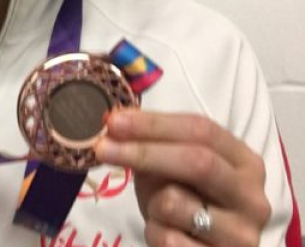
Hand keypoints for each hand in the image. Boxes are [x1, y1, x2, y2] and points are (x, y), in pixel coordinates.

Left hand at [95, 110, 270, 245]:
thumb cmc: (187, 203)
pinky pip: (168, 239)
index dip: (154, 124)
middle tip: (103, 148)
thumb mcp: (171, 170)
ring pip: (174, 203)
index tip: (113, 122)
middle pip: (196, 161)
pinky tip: (167, 235)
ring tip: (159, 212)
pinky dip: (154, 232)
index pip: (201, 130)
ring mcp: (242, 235)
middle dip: (144, 152)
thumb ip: (151, 145)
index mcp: (244, 162)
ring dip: (150, 203)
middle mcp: (252, 197)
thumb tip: (113, 123)